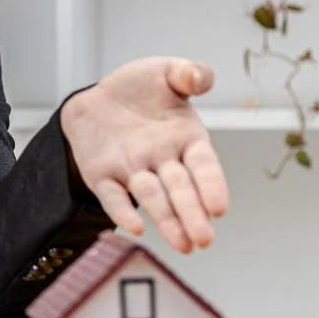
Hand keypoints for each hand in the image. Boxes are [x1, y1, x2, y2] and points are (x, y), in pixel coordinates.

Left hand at [59, 57, 228, 253]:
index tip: (220, 208)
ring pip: (152, 198)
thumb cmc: (140, 88)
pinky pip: (113, 196)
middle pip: (181, 190)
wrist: (98, 97)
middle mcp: (164, 160)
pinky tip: (133, 227)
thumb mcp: (166, 72)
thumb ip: (188, 73)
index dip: (212, 185)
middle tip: (204, 240)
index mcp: (186, 138)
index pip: (204, 165)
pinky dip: (122, 210)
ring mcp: (134, 170)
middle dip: (193, 215)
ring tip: (182, 245)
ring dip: (167, 221)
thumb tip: (198, 77)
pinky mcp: (104, 176)